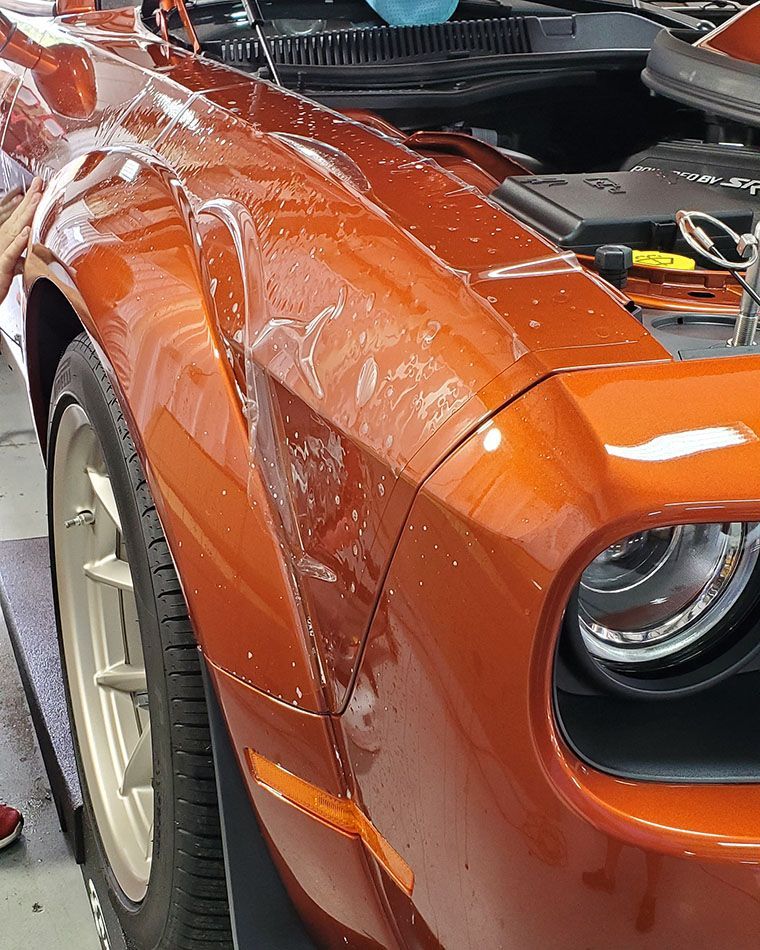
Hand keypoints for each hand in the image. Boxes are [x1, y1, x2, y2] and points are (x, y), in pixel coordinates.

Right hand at [0, 177, 42, 304]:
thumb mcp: (16, 266)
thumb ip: (26, 257)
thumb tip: (40, 254)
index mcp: (8, 240)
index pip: (21, 218)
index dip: (30, 202)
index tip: (40, 188)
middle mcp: (4, 242)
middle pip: (18, 217)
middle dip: (29, 200)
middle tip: (39, 183)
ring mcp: (2, 252)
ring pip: (15, 229)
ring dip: (26, 214)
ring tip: (36, 199)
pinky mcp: (3, 266)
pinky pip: (12, 253)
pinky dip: (19, 242)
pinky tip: (26, 232)